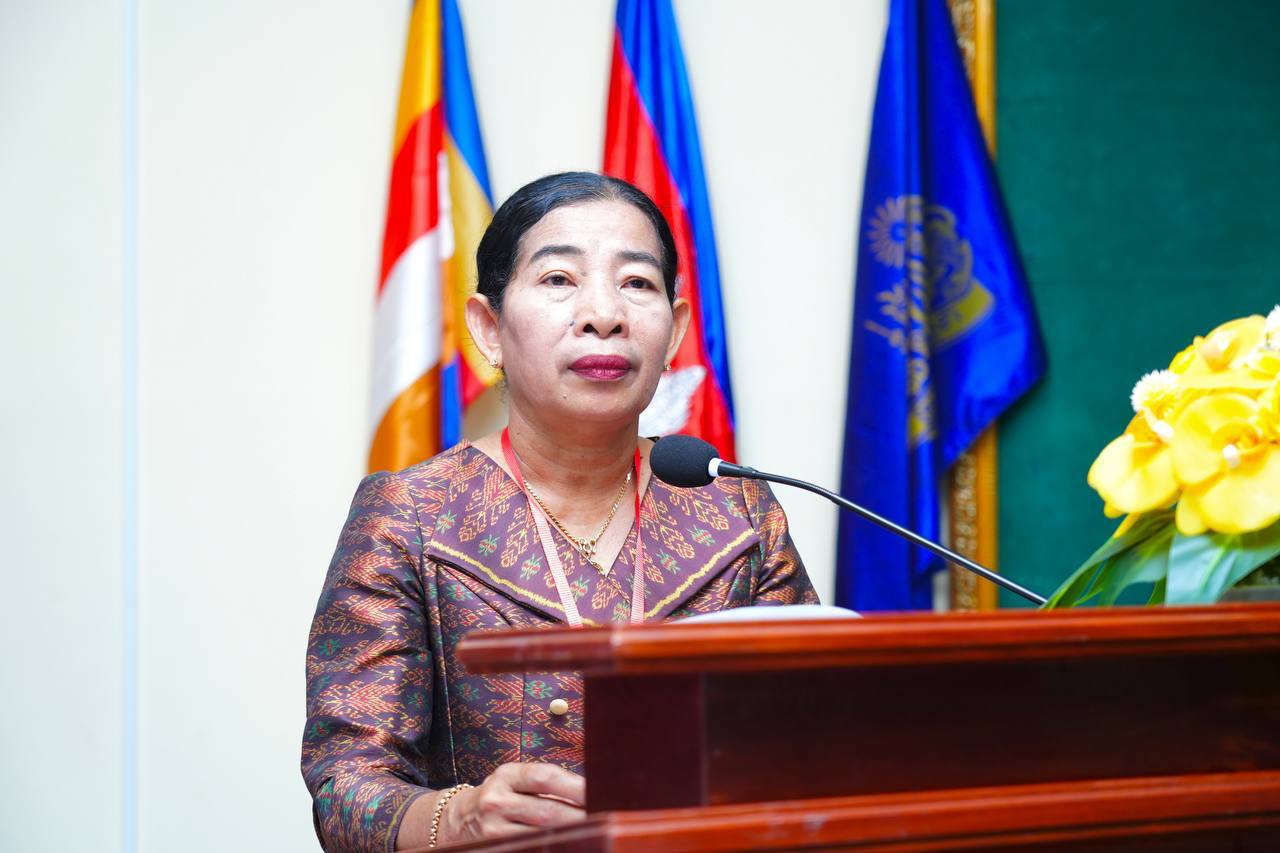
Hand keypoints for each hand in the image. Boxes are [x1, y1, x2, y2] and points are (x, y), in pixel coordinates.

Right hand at [437, 763, 585, 844]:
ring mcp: (494, 829)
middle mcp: (497, 800)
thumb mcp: (514, 780)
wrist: (457, 820)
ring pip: (542, 834)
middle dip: (580, 816)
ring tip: (592, 831)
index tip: (599, 793)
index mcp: (507, 775)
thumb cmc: (499, 796)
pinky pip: (530, 848)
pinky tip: (568, 843)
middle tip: (605, 818)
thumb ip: (545, 784)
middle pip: (548, 811)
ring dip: (571, 834)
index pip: (546, 777)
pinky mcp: (496, 848)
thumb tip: (588, 793)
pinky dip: (552, 845)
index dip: (575, 786)